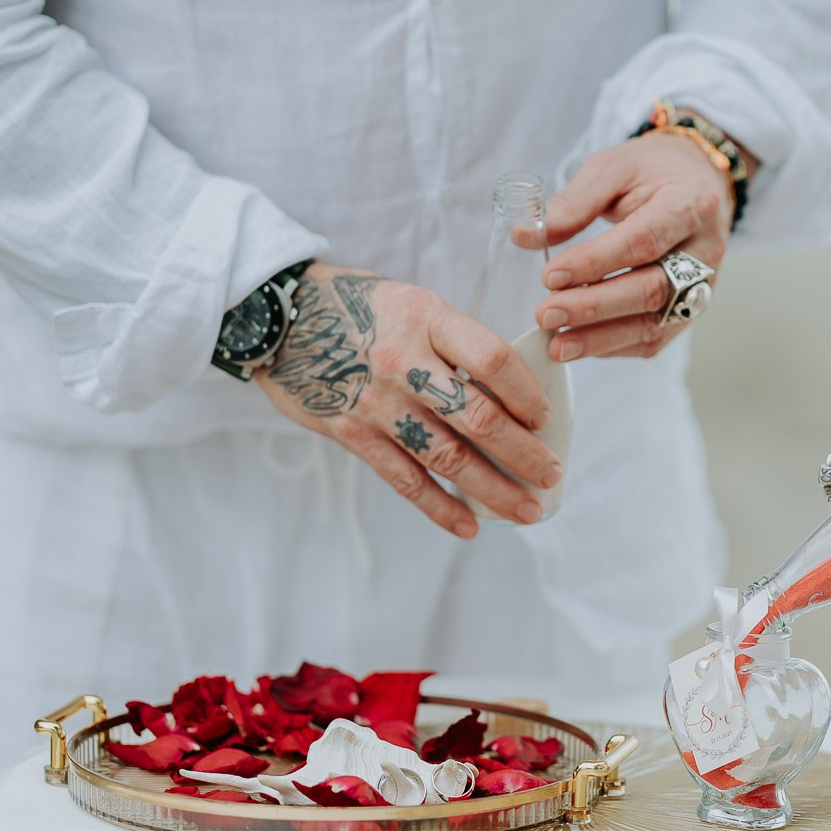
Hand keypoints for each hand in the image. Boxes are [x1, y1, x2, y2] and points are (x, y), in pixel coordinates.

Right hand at [255, 263, 561, 538]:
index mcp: (426, 318)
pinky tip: (469, 527)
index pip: (492, 359)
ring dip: (492, 489)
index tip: (546, 419)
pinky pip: (403, 479)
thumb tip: (514, 389)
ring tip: (526, 510)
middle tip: (551, 475)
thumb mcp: (413, 303)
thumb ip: (457, 340)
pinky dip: (440, 507)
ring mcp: (374, 401)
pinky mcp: (350, 433)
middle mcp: (401, 361)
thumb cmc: (360, 309)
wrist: (279, 318)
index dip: (527, 394)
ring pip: (446, 457)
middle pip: (476, 417)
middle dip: (523, 454)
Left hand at [533, 129, 736, 360]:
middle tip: (547, 314)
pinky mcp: (690, 310)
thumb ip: (574, 201)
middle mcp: (705, 251)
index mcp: (690, 204)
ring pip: (654, 324)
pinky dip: (614, 346)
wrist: (698, 185)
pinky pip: (654, 339)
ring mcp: (702, 287)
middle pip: (651, 289)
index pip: (643, 240)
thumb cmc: (653, 174)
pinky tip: (581, 345)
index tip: (550, 276)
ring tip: (557, 344)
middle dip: (594, 307)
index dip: (596, 262)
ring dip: (602, 339)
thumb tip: (526, 235)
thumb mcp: (614, 168)